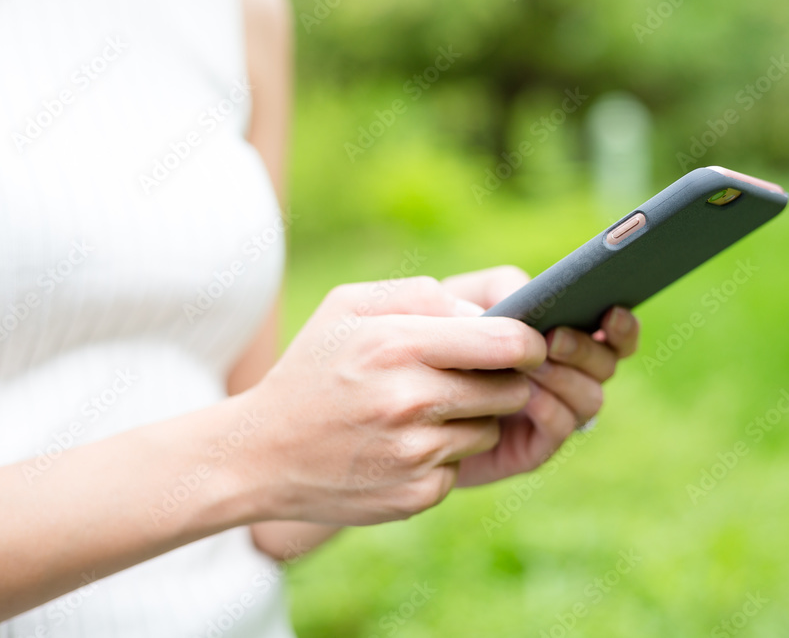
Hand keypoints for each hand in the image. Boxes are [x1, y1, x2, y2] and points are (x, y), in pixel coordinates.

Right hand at [237, 277, 546, 525]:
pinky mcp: (416, 494)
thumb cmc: (312, 370)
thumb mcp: (347, 308)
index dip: (528, 343)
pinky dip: (444, 457)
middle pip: (508, 389)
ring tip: (421, 413)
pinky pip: (462, 466)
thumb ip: (419, 294)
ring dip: (470, 420)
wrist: (259, 455)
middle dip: (499, 381)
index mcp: (397, 345)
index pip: (505, 342)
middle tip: (466, 379)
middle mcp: (410, 400)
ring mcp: (414, 453)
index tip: (528, 345)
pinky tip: (404, 447)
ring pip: (489, 430)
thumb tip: (482, 313)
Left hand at [441, 266, 639, 486]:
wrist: (399, 393)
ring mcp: (553, 413)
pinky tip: (527, 396)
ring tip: (534, 364)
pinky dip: (549, 408)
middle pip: (606, 366)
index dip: (621, 326)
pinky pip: (560, 429)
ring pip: (590, 398)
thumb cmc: (434, 335)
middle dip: (587, 350)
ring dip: (567, 377)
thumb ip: (501, 287)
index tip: (611, 310)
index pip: (612, 335)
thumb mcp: (465, 298)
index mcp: (562, 338)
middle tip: (556, 338)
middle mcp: (567, 376)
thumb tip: (532, 297)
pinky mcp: (532, 448)